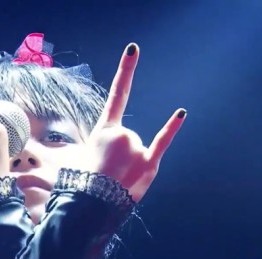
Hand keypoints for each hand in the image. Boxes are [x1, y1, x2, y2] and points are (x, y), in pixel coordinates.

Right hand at [84, 43, 185, 201]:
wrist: (92, 205)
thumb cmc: (83, 185)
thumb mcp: (79, 160)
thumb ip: (94, 150)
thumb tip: (96, 160)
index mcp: (103, 131)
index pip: (117, 95)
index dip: (126, 71)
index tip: (134, 50)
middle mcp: (123, 133)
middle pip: (128, 139)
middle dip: (119, 157)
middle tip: (106, 175)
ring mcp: (137, 147)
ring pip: (138, 151)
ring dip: (129, 167)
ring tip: (116, 182)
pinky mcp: (149, 163)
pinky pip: (162, 142)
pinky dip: (172, 127)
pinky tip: (182, 112)